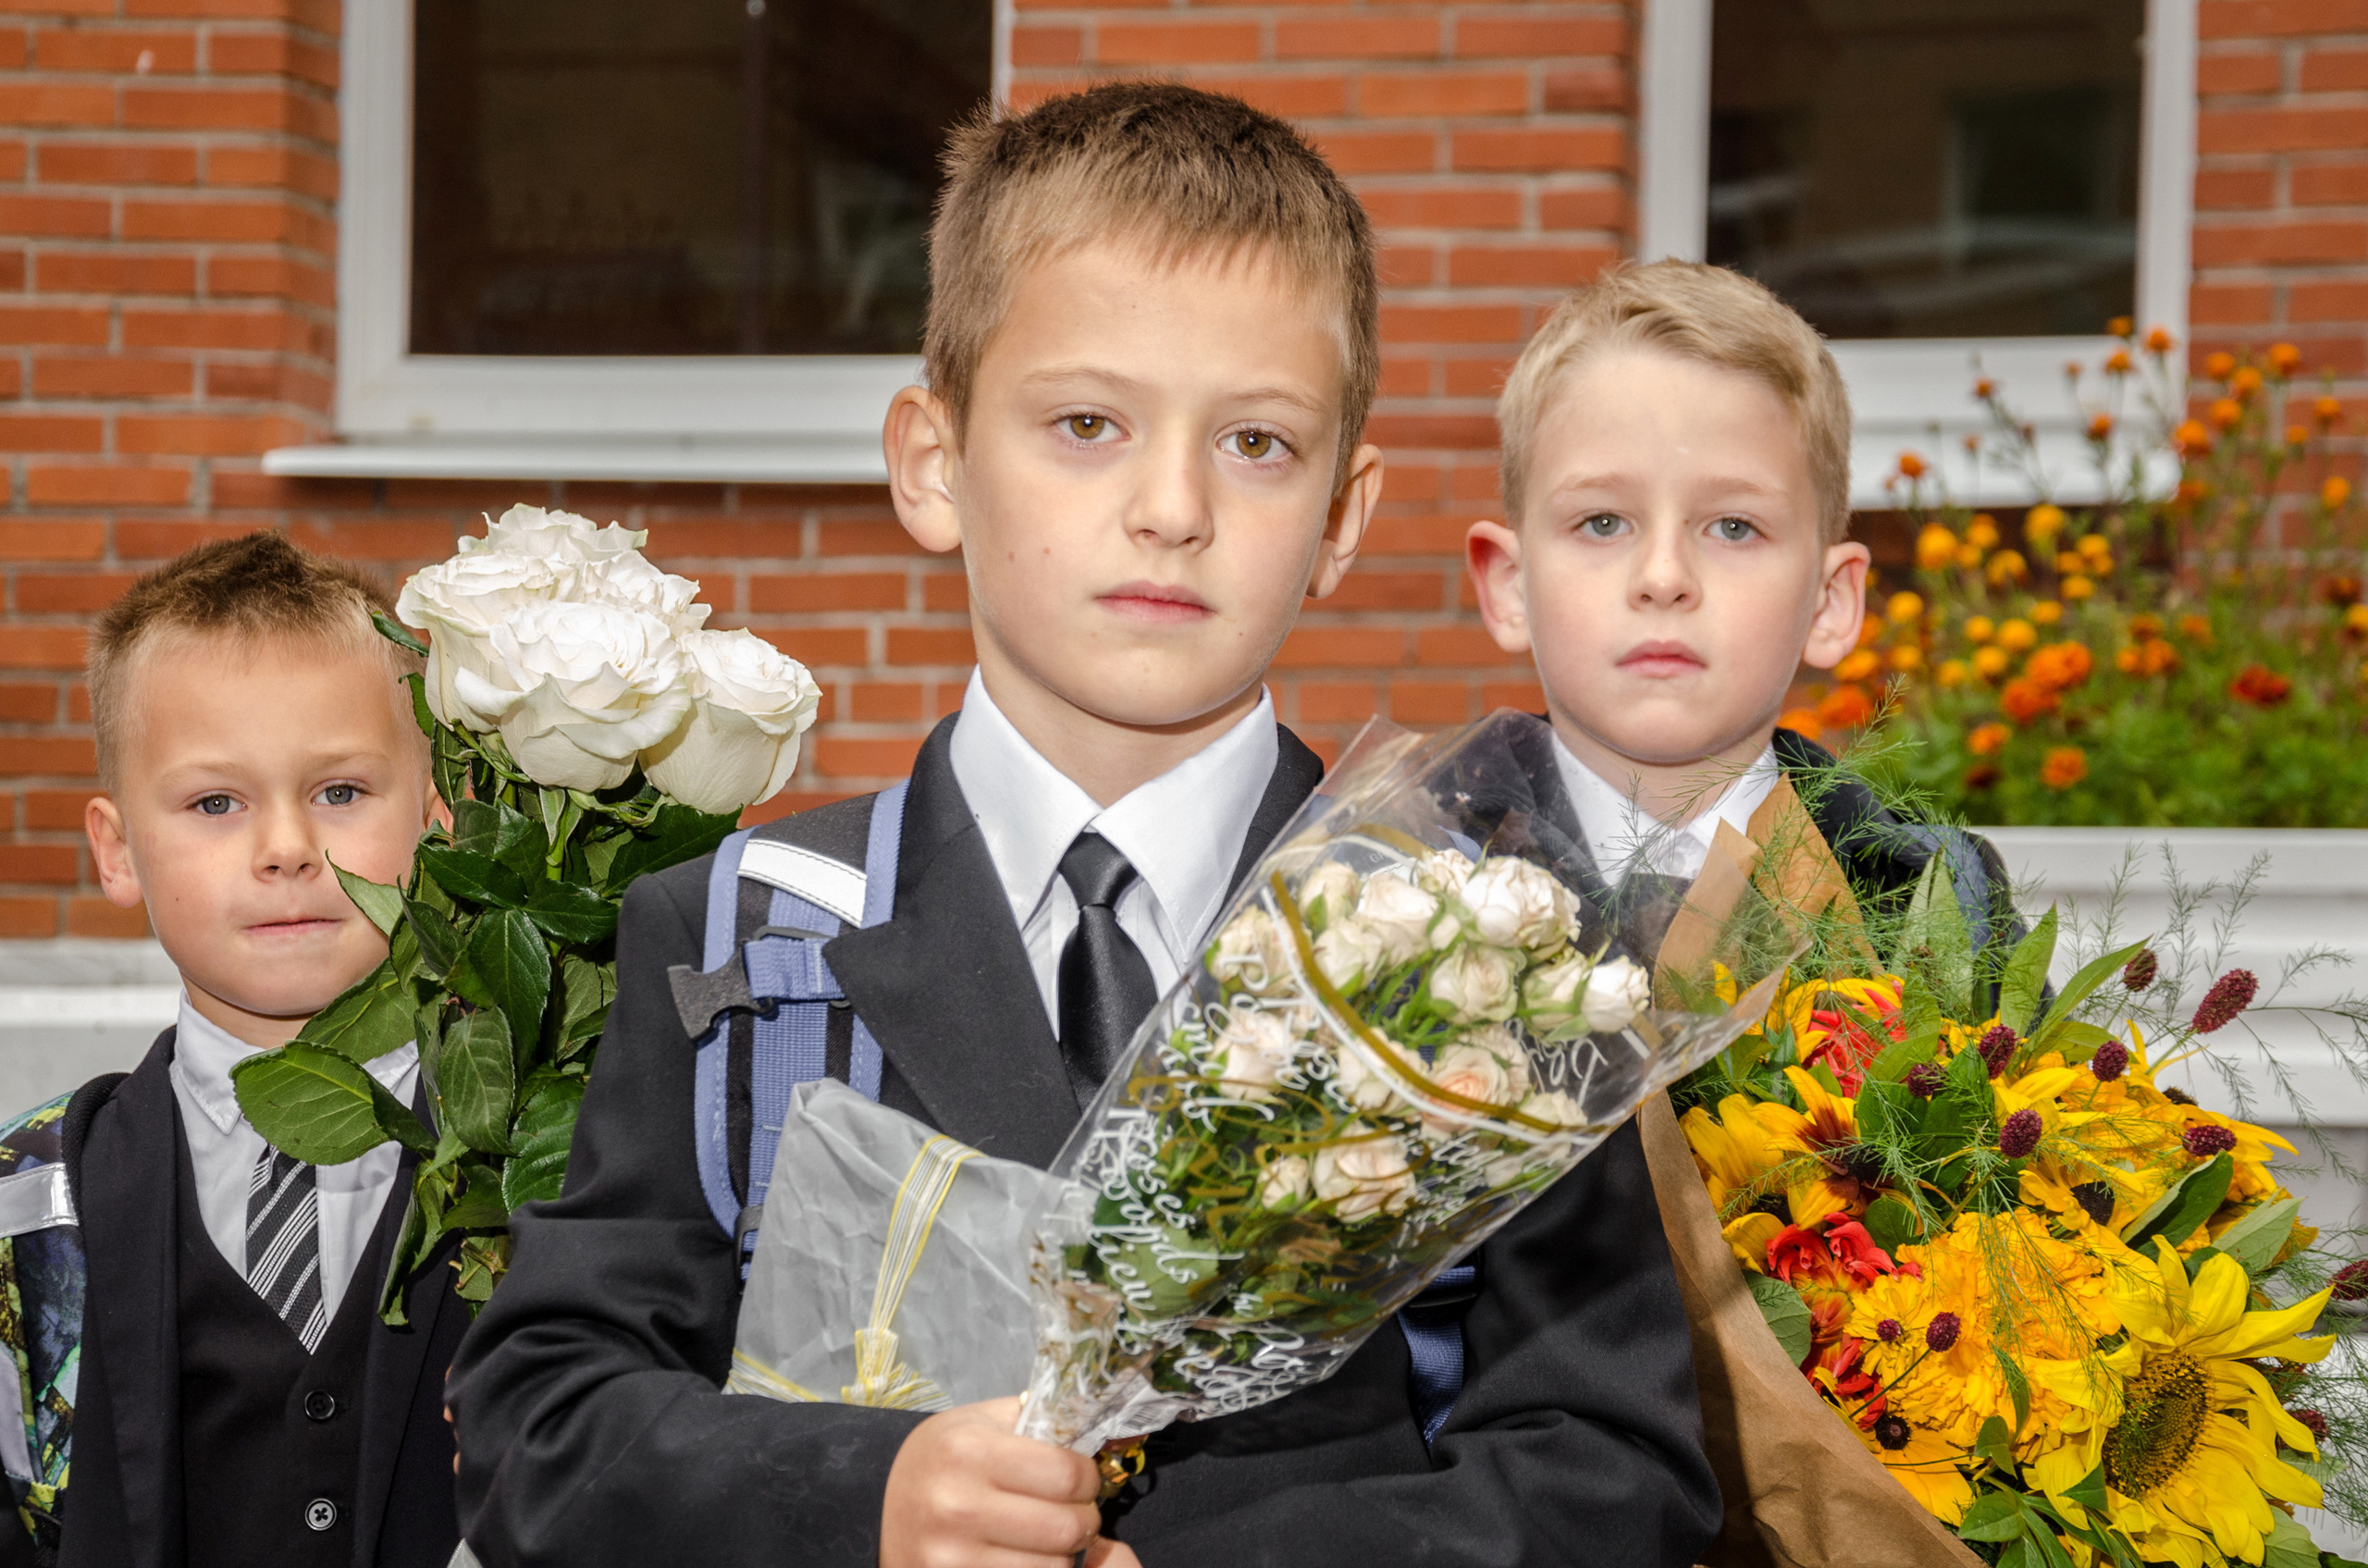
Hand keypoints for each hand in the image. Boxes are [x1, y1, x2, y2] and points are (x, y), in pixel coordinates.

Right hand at [880, 1396, 1127, 1567]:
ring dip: (1063, 1553)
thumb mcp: (978, 1423)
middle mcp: (956, 1506)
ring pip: (1055, 1567)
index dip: (1088, 1477)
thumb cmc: (942, 1462)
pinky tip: (1024, 1555)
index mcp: (967, 1451)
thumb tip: (1093, 1429)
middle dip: (1084, 1518)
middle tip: (1074, 1511)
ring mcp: (952, 1558)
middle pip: (1067, 1527)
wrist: (879, 1510)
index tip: (1082, 1478)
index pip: (1067, 1474)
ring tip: (1046, 1535)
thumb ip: (1033, 1420)